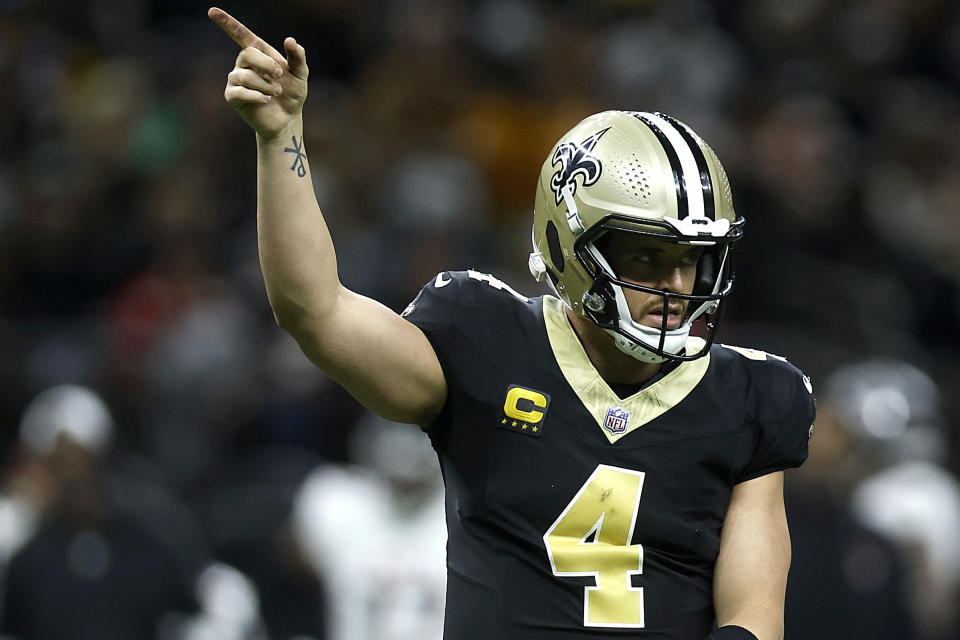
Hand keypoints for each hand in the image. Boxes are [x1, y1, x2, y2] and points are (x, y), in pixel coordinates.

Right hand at [208, 7, 308, 139]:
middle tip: (280, 76)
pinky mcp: (232, 96)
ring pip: (245, 76)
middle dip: (266, 65)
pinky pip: (239, 92)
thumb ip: (297, 57)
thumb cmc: (292, 94)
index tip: (212, 11)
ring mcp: (236, 80)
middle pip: (247, 54)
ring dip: (265, 85)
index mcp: (258, 53)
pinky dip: (256, 96)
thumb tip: (290, 40)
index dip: (227, 23)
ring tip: (275, 93)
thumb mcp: (300, 74)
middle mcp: (244, 64)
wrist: (287, 119)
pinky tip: (266, 101)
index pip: (241, 34)